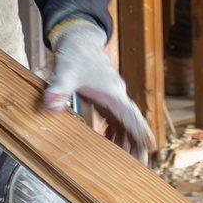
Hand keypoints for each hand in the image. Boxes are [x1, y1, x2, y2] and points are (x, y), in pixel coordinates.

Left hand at [42, 20, 154, 158]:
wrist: (78, 38)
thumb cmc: (75, 53)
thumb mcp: (65, 72)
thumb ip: (58, 89)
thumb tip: (50, 104)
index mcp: (112, 93)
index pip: (131, 116)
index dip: (141, 132)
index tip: (151, 147)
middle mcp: (116, 96)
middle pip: (131, 123)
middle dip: (136, 143)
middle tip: (139, 164)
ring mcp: (111, 97)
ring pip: (123, 122)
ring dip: (125, 140)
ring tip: (125, 161)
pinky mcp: (104, 97)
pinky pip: (114, 118)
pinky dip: (114, 131)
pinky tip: (108, 142)